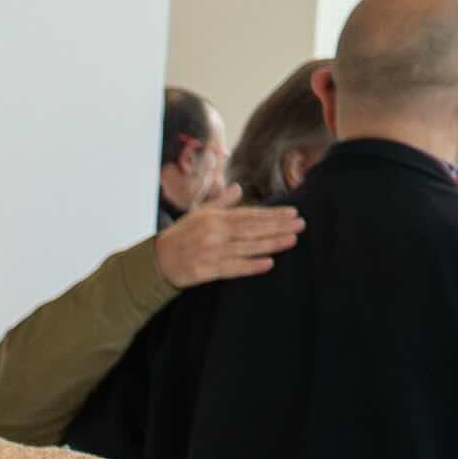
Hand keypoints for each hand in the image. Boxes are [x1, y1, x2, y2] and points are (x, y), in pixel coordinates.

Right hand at [156, 198, 301, 288]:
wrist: (156, 261)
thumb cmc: (180, 236)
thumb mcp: (197, 214)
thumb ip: (220, 202)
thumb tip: (238, 188)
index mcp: (214, 218)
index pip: (249, 215)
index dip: (272, 214)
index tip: (292, 213)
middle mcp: (214, 233)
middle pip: (252, 229)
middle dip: (278, 226)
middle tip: (301, 224)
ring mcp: (210, 252)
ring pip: (247, 247)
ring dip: (271, 244)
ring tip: (292, 240)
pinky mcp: (206, 270)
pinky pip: (233, 268)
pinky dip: (251, 266)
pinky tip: (268, 263)